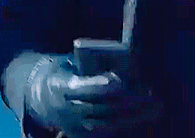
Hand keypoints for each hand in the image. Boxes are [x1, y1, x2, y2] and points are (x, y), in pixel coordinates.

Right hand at [25, 56, 161, 136]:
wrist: (40, 97)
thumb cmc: (64, 73)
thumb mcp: (69, 64)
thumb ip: (91, 66)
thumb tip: (124, 64)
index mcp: (58, 86)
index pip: (81, 88)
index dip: (100, 85)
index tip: (120, 82)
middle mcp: (65, 109)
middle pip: (100, 108)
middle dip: (129, 103)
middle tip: (153, 97)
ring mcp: (72, 126)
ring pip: (107, 125)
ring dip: (134, 117)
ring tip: (155, 108)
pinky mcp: (78, 135)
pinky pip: (106, 134)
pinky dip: (125, 126)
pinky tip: (142, 117)